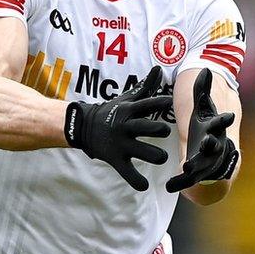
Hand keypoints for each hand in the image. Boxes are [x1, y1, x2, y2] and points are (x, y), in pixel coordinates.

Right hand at [64, 65, 172, 190]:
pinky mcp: (115, 159)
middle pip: (145, 127)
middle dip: (158, 130)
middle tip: (165, 132)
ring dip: (154, 155)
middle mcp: (125, 126)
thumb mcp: (128, 98)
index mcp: (129, 111)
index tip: (170, 103)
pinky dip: (136, 180)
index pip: (147, 104)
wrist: (84, 126)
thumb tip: (159, 67)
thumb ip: (146, 86)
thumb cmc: (114, 111)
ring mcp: (120, 144)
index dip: (159, 102)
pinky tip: (145, 186)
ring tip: (161, 158)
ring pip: (140, 151)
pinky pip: (127, 172)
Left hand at [165, 69, 238, 192]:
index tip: (229, 116)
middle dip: (212, 145)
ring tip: (187, 167)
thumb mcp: (202, 108)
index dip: (224, 119)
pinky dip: (181, 182)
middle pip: (216, 145)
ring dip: (197, 166)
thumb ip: (202, 90)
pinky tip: (169, 186)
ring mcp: (208, 161)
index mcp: (215, 127)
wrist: (212, 148)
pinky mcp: (198, 172)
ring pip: (204, 164)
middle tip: (207, 142)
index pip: (222, 122)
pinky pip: (190, 179)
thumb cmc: (206, 124)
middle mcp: (216, 145)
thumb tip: (204, 69)